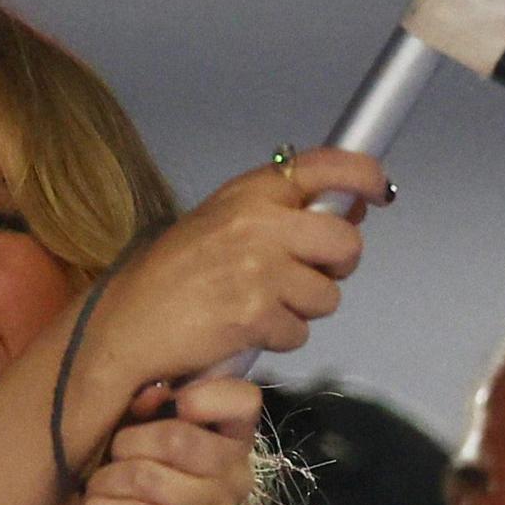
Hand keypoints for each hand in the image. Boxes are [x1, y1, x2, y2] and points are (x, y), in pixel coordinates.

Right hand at [68, 149, 386, 431]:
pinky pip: (300, 332)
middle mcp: (257, 224)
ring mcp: (258, 270)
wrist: (125, 328)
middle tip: (307, 275)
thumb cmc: (168, 279)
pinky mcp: (255, 315)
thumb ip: (281, 213)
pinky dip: (279, 338)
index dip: (366, 175)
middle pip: (346, 242)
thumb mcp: (220, 222)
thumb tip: (348, 209)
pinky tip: (245, 329)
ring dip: (302, 309)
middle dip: (337, 266)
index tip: (379, 190)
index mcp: (249, 193)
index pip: (328, 165)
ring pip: (327, 295)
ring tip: (259, 306)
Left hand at [74, 373, 261, 504]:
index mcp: (233, 442)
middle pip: (176, 436)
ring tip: (97, 493)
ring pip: (144, 475)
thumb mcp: (143, 446)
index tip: (172, 406)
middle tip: (113, 462)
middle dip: (126, 444)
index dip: (205, 393)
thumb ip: (149, 411)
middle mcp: (236, 475)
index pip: (244, 399)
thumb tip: (149, 393)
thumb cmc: (141, 498)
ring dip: (104, 483)